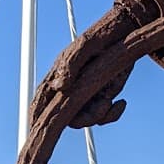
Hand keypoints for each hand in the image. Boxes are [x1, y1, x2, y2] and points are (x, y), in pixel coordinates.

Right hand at [31, 0, 152, 130]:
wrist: (128, 32)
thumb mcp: (85, 45)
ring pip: (85, 119)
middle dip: (82, 117)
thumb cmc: (102, 35)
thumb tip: (59, 87)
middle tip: (102, 105)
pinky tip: (122, 102)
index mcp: (58, 75)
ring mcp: (87, 93)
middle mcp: (70, 88)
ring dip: (99, 115)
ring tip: (111, 100)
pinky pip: (103, 116)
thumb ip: (70, 63)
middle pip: (64, 117)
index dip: (35, 118)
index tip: (37, 131)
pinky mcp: (103, 96)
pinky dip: (113, 114)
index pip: (40, 101)